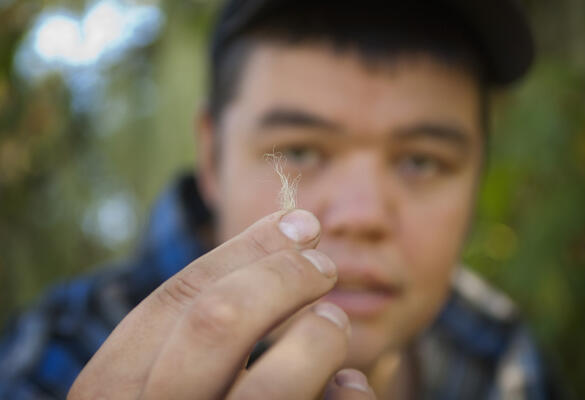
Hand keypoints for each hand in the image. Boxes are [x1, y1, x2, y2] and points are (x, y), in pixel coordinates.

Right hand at [68, 209, 375, 399]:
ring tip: (333, 322)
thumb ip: (207, 314)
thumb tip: (295, 227)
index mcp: (111, 389)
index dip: (244, 251)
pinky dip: (346, 395)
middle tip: (324, 265)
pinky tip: (349, 383)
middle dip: (282, 278)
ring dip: (317, 337)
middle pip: (217, 322)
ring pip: (271, 388)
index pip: (176, 299)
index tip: (299, 224)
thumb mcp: (167, 369)